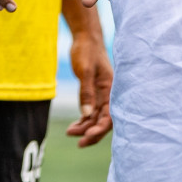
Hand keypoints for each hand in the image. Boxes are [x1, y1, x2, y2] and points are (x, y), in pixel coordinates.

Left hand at [66, 32, 112, 146]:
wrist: (86, 38)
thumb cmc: (87, 51)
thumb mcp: (85, 70)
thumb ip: (86, 92)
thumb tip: (87, 115)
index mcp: (110, 88)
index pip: (109, 115)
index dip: (100, 128)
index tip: (87, 136)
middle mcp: (108, 94)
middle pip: (104, 120)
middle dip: (92, 132)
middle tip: (78, 143)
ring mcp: (101, 94)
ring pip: (96, 117)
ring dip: (85, 127)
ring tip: (70, 133)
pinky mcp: (94, 92)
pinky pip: (91, 111)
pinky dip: (84, 120)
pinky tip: (74, 127)